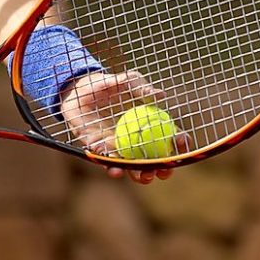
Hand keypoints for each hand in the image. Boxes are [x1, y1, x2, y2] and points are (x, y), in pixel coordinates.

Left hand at [60, 70, 184, 184]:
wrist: (78, 88)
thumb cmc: (107, 84)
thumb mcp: (126, 81)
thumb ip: (141, 87)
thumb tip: (161, 96)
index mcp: (148, 125)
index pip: (169, 137)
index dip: (178, 143)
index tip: (181, 144)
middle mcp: (135, 140)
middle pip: (153, 159)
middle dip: (161, 169)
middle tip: (164, 172)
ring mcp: (117, 146)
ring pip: (131, 166)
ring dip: (139, 175)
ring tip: (144, 178)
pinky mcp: (99, 150)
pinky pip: (106, 161)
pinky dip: (111, 166)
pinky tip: (116, 170)